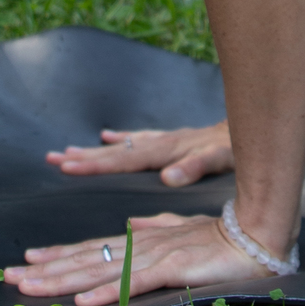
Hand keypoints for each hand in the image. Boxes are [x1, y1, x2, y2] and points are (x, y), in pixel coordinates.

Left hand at [6, 211, 266, 305]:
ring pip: (99, 270)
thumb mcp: (178, 232)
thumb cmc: (217, 238)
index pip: (89, 249)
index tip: (26, 261)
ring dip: (63, 280)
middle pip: (84, 260)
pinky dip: (108, 293)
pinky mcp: (172, 266)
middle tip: (9, 276)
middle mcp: (139, 245)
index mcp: (139, 240)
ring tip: (32, 286)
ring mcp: (154, 255)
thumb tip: (130, 224)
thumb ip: (154, 228)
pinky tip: (84, 302)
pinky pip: (134, 283)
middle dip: (45, 270)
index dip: (56, 257)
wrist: (253, 235)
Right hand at [45, 121, 233, 185]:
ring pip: (124, 145)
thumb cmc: (237, 148)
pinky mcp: (174, 139)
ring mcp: (166, 140)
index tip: (66, 166)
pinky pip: (140, 138)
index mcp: (167, 152)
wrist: (252, 125)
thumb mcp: (221, 159)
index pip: (124, 160)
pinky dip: (121, 138)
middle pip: (117, 152)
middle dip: (85, 157)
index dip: (95, 165)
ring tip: (66, 150)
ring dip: (96, 150)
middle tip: (52, 158)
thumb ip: (194, 167)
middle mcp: (162, 144)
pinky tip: (107, 135)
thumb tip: (167, 179)